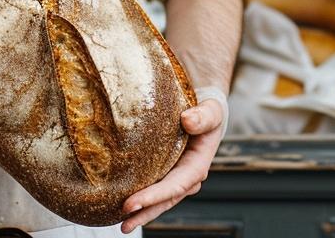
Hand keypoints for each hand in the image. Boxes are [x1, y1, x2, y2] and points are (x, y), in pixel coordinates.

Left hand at [118, 96, 224, 232]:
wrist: (205, 109)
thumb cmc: (209, 111)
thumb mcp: (212, 111)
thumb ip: (204, 116)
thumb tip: (187, 121)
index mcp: (198, 165)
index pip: (175, 185)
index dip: (154, 196)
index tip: (131, 203)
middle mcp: (187, 176)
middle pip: (165, 200)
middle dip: (145, 213)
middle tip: (124, 225)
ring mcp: (175, 176)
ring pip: (158, 199)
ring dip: (142, 211)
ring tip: (122, 223)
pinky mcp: (165, 171)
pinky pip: (152, 185)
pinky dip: (140, 196)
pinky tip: (122, 203)